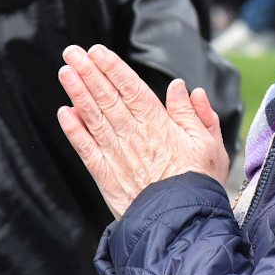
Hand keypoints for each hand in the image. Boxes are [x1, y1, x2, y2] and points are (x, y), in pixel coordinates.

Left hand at [56, 44, 229, 218]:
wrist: (182, 224)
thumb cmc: (199, 183)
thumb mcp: (209, 145)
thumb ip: (195, 114)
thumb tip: (183, 88)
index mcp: (160, 125)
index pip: (132, 89)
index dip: (113, 68)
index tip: (98, 51)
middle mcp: (134, 136)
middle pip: (108, 98)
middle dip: (89, 73)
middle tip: (73, 52)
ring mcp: (117, 156)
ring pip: (94, 118)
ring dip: (78, 93)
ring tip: (65, 72)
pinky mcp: (105, 177)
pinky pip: (86, 149)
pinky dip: (74, 130)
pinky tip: (64, 112)